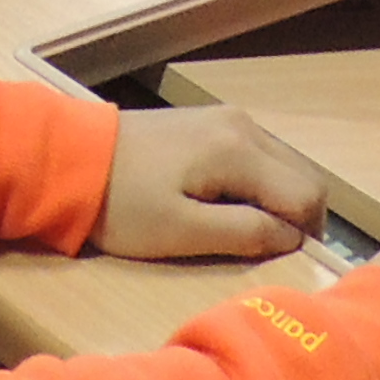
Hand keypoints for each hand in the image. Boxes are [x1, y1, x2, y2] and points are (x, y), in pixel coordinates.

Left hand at [97, 104, 329, 261]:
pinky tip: (227, 204)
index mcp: (240, 151)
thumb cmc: (124, 205)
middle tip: (264, 251)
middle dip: (297, 217)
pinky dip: (260, 183)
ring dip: (278, 200)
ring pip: (284, 164)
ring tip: (242, 230)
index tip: (278, 262)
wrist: (72, 158)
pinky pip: (260, 154)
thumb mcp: (181, 232)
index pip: (306, 196)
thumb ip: (243, 233)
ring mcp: (230, 118)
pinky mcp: (213, 121)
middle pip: (303, 175)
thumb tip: (293, 238)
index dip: (304, 235)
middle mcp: (245, 126)